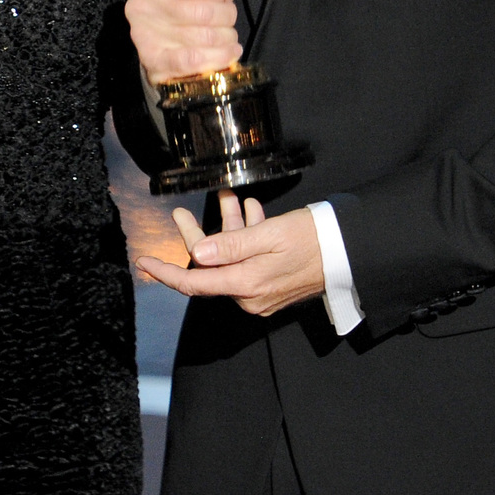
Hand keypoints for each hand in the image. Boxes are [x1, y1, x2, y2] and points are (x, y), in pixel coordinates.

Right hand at [126, 0, 244, 83]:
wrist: (159, 39)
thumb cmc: (181, 3)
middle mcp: (142, 7)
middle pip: (202, 12)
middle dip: (226, 15)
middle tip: (227, 17)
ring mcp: (145, 37)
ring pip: (204, 37)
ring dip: (226, 37)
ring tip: (228, 35)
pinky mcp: (154, 63)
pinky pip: (190, 61)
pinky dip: (217, 57)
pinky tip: (229, 52)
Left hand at [136, 192, 325, 315]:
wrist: (350, 252)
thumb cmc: (313, 239)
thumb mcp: (269, 234)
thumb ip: (231, 245)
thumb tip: (198, 255)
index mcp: (246, 285)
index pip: (194, 283)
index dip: (165, 272)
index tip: (144, 262)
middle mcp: (250, 295)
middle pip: (210, 267)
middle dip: (197, 236)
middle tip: (183, 211)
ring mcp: (262, 293)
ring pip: (230, 259)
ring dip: (226, 229)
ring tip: (226, 199)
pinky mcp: (272, 285)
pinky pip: (247, 261)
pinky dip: (245, 237)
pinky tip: (250, 212)